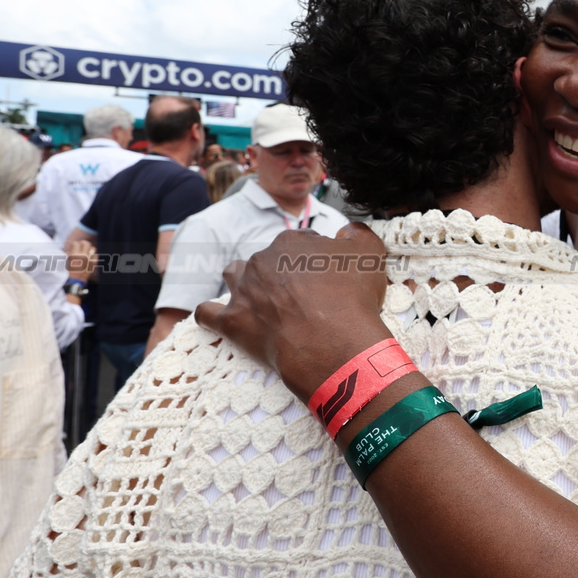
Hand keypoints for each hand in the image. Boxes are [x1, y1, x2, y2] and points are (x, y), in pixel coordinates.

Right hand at [65, 239, 96, 281]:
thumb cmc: (68, 272)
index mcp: (74, 255)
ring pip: (93, 248)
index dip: (74, 244)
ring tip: (87, 252)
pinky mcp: (94, 263)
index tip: (74, 246)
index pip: (76, 243)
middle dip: (83, 244)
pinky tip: (90, 258)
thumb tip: (71, 249)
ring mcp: (89, 259)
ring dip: (89, 249)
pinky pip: (96, 256)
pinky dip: (93, 256)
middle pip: (86, 243)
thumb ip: (69, 253)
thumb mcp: (66, 261)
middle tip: (81, 246)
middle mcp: (83, 256)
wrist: (75, 281)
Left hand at [195, 224, 391, 399]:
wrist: (333, 344)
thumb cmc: (351, 300)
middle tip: (304, 297)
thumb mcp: (369, 253)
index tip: (326, 278)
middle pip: (269, 260)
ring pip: (234, 275)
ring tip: (263, 300)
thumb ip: (357, 233)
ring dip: (245, 282)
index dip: (315, 259)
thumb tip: (346, 232)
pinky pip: (207, 313)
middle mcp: (262, 261)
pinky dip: (212, 314)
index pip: (301, 242)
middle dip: (283, 273)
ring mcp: (243, 291)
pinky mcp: (231, 322)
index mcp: (291, 242)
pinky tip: (220, 317)